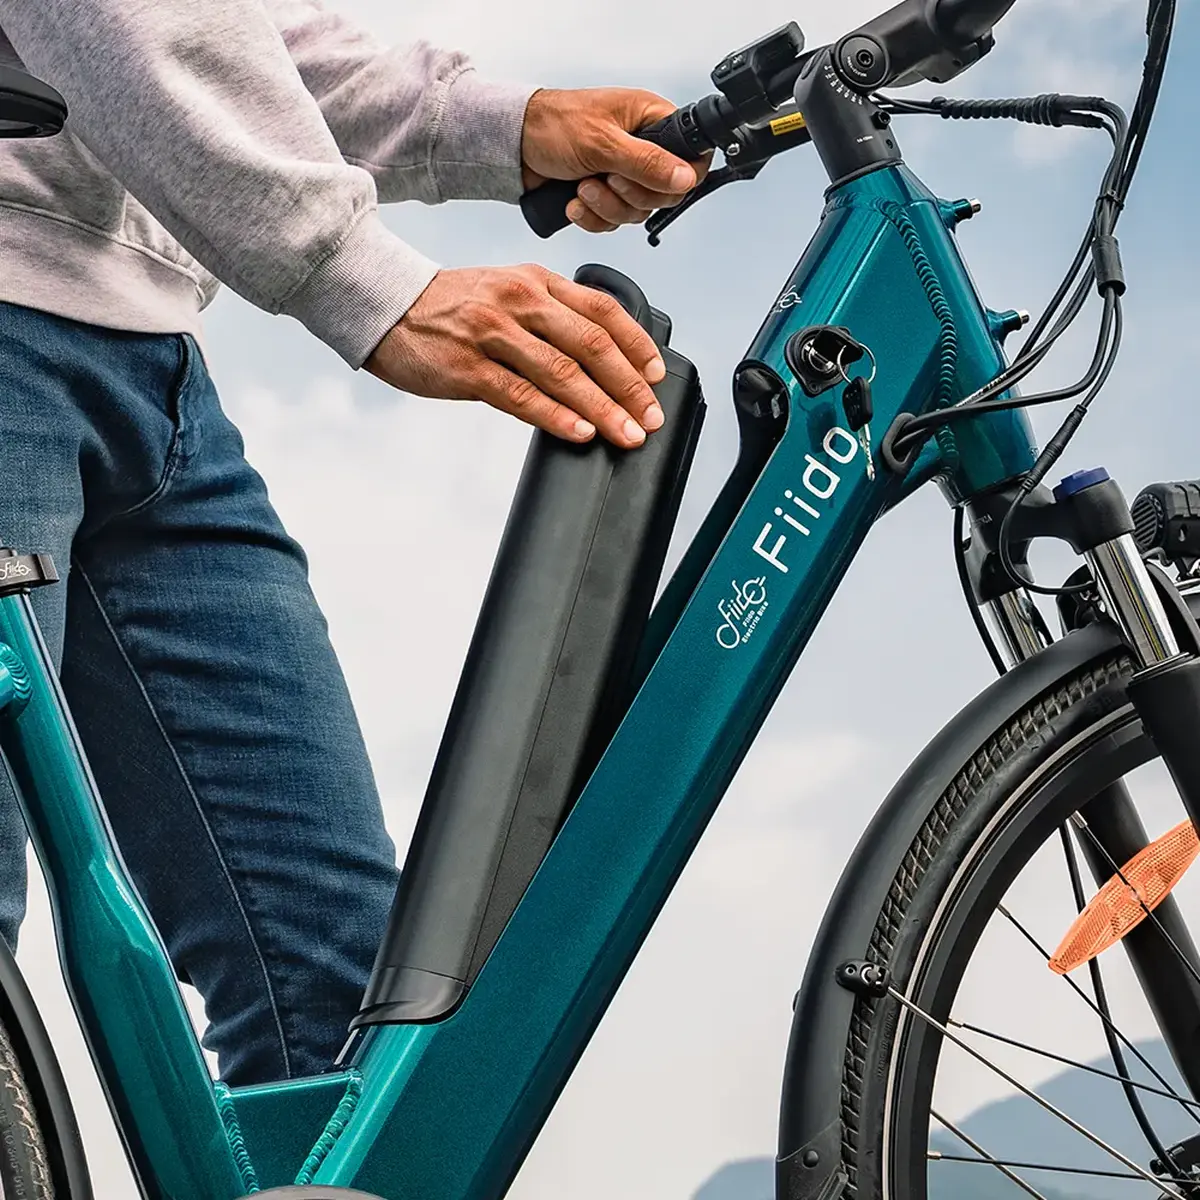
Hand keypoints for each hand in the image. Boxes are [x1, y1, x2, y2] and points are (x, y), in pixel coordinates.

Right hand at [365, 264, 666, 447]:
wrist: (385, 305)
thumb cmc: (452, 307)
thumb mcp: (507, 291)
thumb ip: (552, 316)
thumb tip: (601, 361)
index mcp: (537, 281)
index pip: (603, 311)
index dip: (637, 346)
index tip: (656, 377)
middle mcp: (520, 302)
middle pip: (591, 345)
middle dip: (629, 386)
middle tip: (651, 417)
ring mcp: (493, 334)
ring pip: (562, 374)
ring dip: (603, 409)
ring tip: (627, 434)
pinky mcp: (468, 369)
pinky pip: (522, 397)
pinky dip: (557, 417)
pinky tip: (580, 433)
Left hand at [520, 87, 710, 232]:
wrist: (514, 146)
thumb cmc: (553, 125)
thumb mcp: (603, 143)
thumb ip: (648, 163)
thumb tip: (686, 177)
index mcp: (650, 121)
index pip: (691, 157)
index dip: (679, 179)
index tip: (658, 185)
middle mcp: (642, 148)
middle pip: (664, 194)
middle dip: (630, 196)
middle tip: (607, 179)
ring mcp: (623, 174)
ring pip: (636, 213)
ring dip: (606, 207)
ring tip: (582, 187)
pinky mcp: (604, 196)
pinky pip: (613, 223)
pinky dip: (592, 218)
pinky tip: (574, 201)